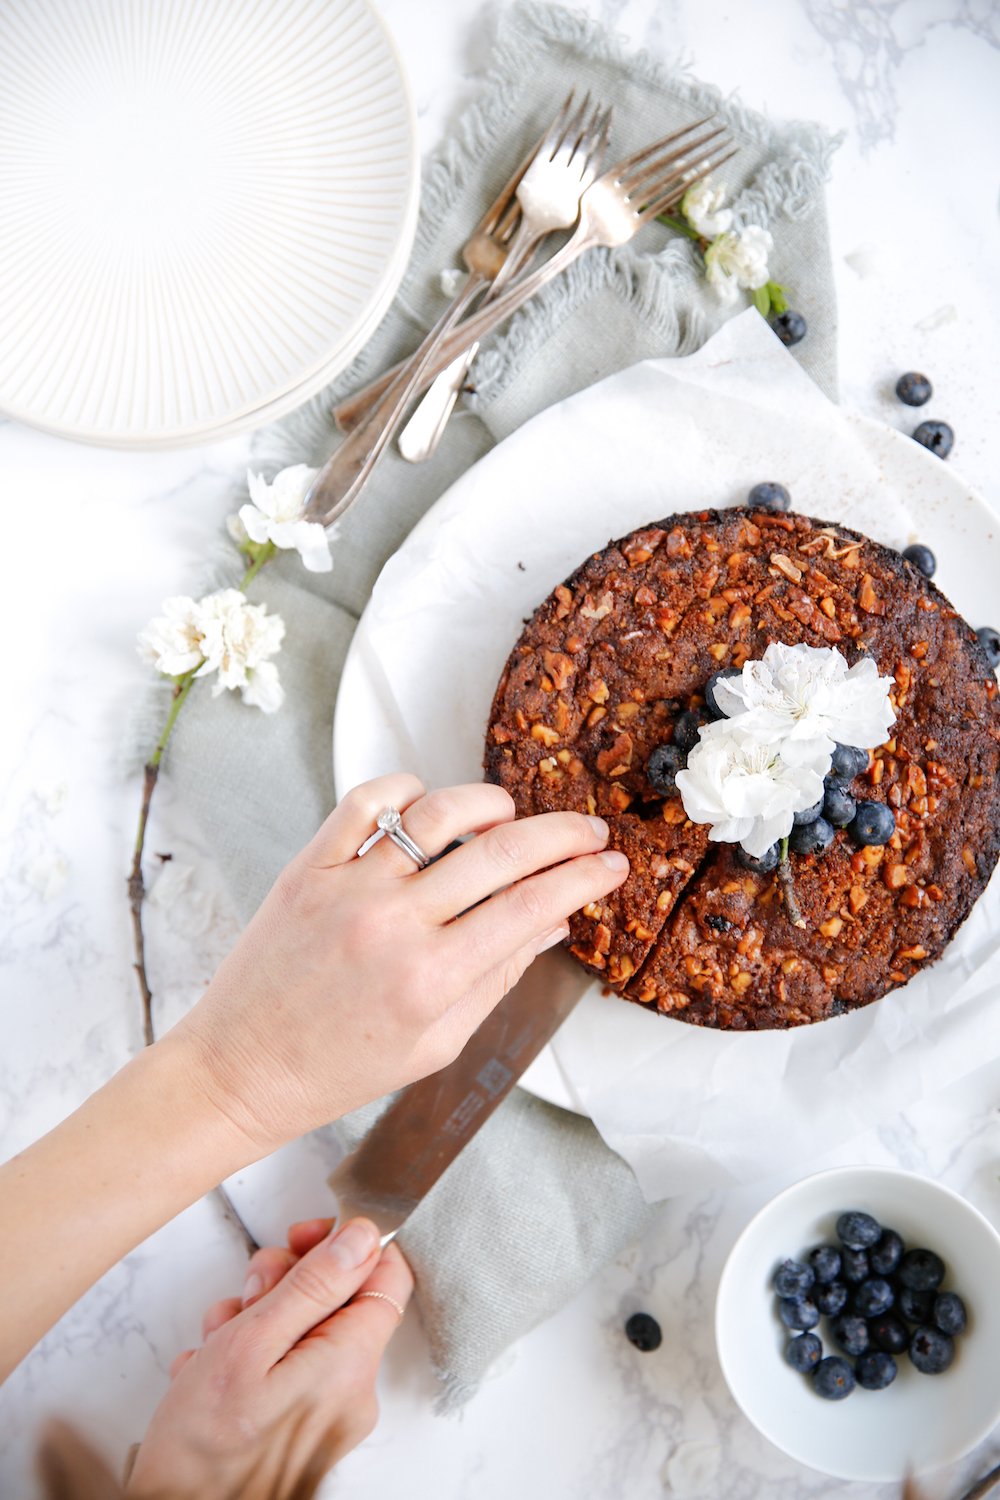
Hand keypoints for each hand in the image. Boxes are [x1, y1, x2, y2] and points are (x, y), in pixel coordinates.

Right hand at [127, 1217, 410, 1496]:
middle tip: (248, 1297)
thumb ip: (312, 1286)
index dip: (348, 1243)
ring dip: (256, 1319)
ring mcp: (327, 1414)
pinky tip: (211, 1371)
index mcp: (349, 1366)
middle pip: (339, 1300)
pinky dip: (249, 1357)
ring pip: (305, 1330)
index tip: (306, 1238)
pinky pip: (288, 1368)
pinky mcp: (301, 1428)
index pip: (387, 1275)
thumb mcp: (250, 1345)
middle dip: (286, 1282)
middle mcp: (351, 1393)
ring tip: (216, 1343)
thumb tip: (362, 1238)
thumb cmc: (202, 1448)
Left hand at [177, 773, 627, 1149]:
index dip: (582, 878)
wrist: (243, 1069)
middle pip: (501, 852)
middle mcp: (393, 925)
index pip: (531, 907)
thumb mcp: (437, 1042)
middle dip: (562, 834)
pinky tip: (427, 803)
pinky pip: (364, 801)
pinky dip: (405, 787)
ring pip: (438, 812)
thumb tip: (552, 923)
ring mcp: (347, 888)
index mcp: (432, 980)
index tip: (610, 865)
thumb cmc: (341, 1068)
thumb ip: (497, 978)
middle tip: (589, 831)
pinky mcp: (309, 867)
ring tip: (509, 818)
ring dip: (489, 803)